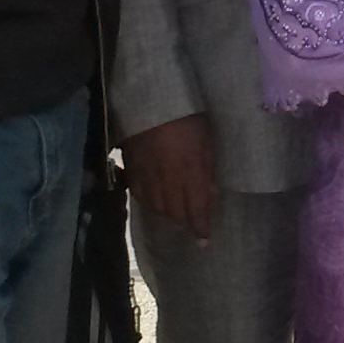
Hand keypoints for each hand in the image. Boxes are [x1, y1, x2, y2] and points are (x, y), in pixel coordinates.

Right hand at [121, 114, 220, 244]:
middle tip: (191, 224)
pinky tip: (154, 201)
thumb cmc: (187, 118)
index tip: (204, 241)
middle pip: (176, 214)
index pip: (197, 211)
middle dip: (185, 222)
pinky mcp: (132, 171)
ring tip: (174, 213)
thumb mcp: (207, 141)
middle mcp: (169, 183)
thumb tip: (210, 192)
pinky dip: (149, 203)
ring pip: (158, 208)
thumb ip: (208, 169)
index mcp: (191, 175)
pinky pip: (140, 196)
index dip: (201, 228)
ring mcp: (149, 178)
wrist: (149, 101)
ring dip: (168, 214)